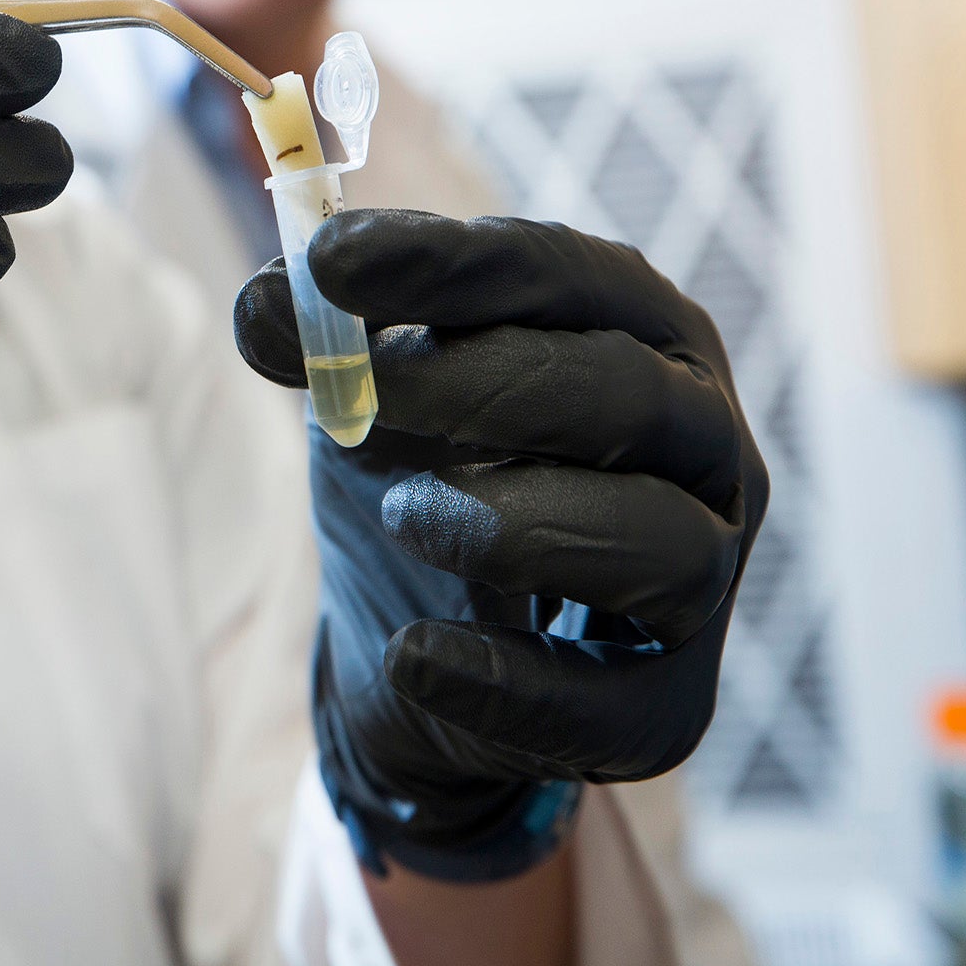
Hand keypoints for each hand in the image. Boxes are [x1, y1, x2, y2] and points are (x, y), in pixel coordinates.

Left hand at [234, 210, 766, 881]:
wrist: (427, 647)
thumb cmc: (427, 471)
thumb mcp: (365, 394)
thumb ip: (324, 341)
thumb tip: (261, 300)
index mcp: (640, 330)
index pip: (565, 273)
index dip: (449, 263)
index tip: (328, 260)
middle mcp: (704, 442)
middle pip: (625, 396)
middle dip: (483, 385)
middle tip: (366, 394)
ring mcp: (705, 574)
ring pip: (661, 544)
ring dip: (515, 526)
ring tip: (403, 517)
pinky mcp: (669, 704)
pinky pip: (609, 704)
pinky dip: (503, 682)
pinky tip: (412, 655)